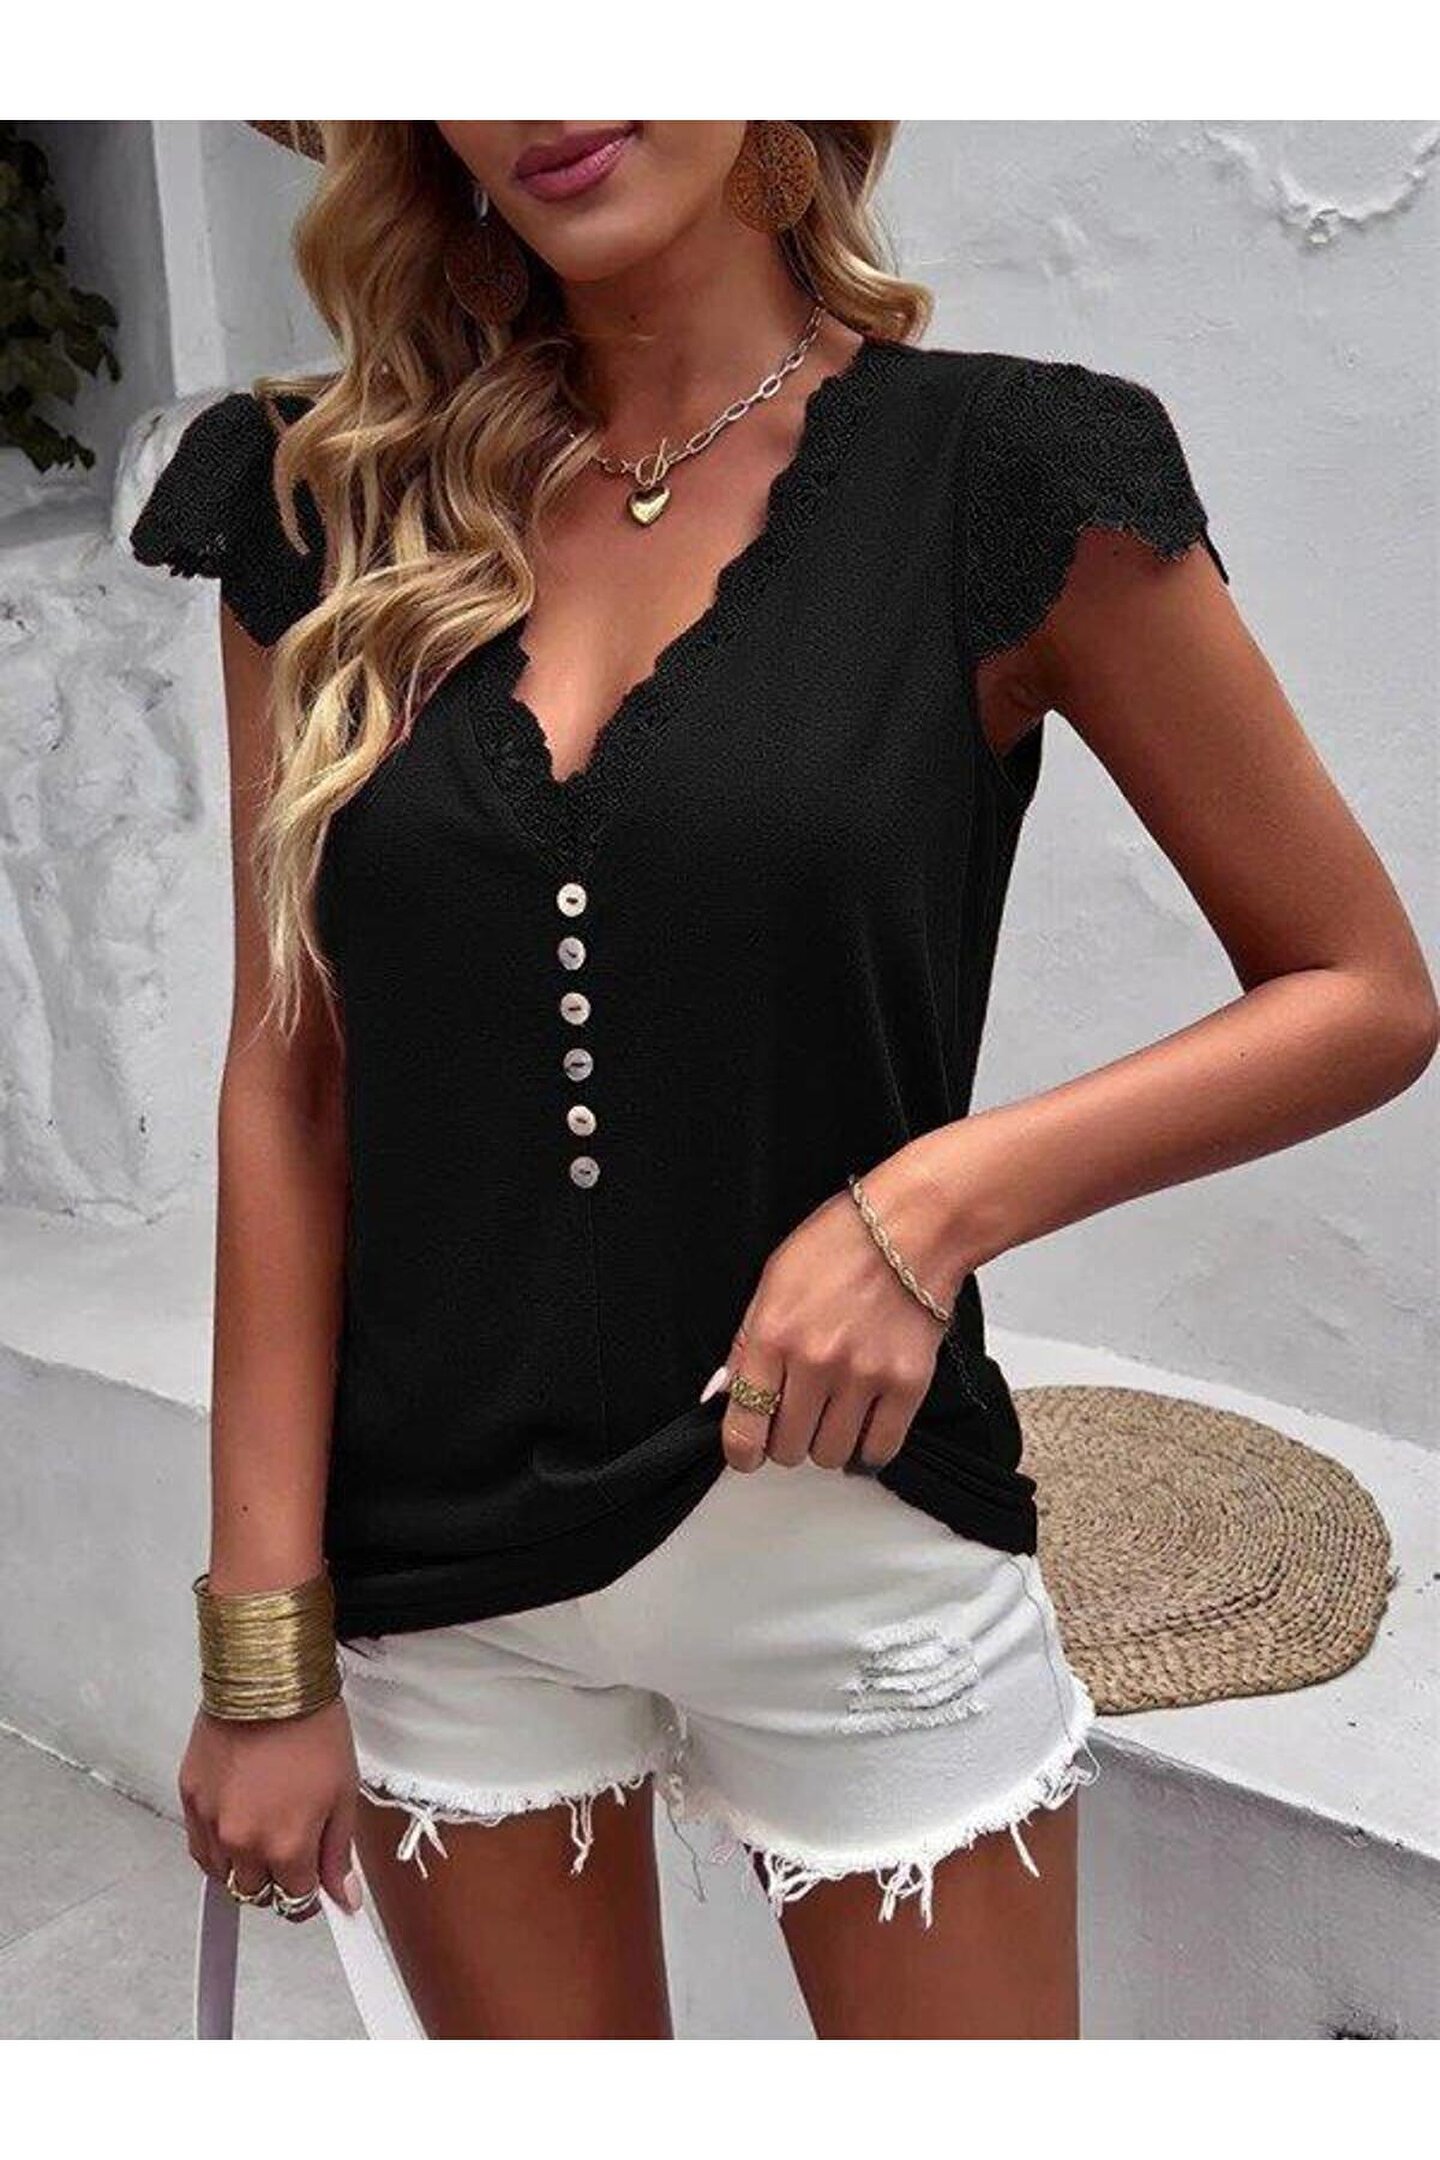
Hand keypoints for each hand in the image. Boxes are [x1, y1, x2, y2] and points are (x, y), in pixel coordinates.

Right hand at [179, 1694, 361, 1919]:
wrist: (270, 1680)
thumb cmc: (312, 1728)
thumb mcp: (343, 1793)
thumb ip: (338, 1853)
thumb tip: (342, 1897)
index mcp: (285, 1845)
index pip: (294, 1901)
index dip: (309, 1895)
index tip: (314, 1883)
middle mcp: (243, 1843)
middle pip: (255, 1893)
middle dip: (276, 1882)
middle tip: (291, 1852)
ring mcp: (211, 1822)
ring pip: (224, 1875)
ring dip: (244, 1867)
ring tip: (265, 1831)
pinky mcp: (190, 1799)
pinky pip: (199, 1847)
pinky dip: (216, 1847)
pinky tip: (237, 1824)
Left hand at [716, 1145, 967, 1473]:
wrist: (913, 1227)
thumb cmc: (841, 1244)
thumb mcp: (772, 1283)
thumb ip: (747, 1346)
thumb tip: (724, 1395)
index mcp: (774, 1335)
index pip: (745, 1427)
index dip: (741, 1453)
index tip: (747, 1453)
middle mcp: (816, 1362)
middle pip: (788, 1449)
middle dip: (786, 1440)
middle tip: (797, 1416)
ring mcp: (864, 1376)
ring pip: (831, 1454)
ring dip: (826, 1443)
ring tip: (832, 1413)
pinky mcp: (906, 1385)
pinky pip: (878, 1449)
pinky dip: (866, 1447)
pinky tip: (862, 1423)